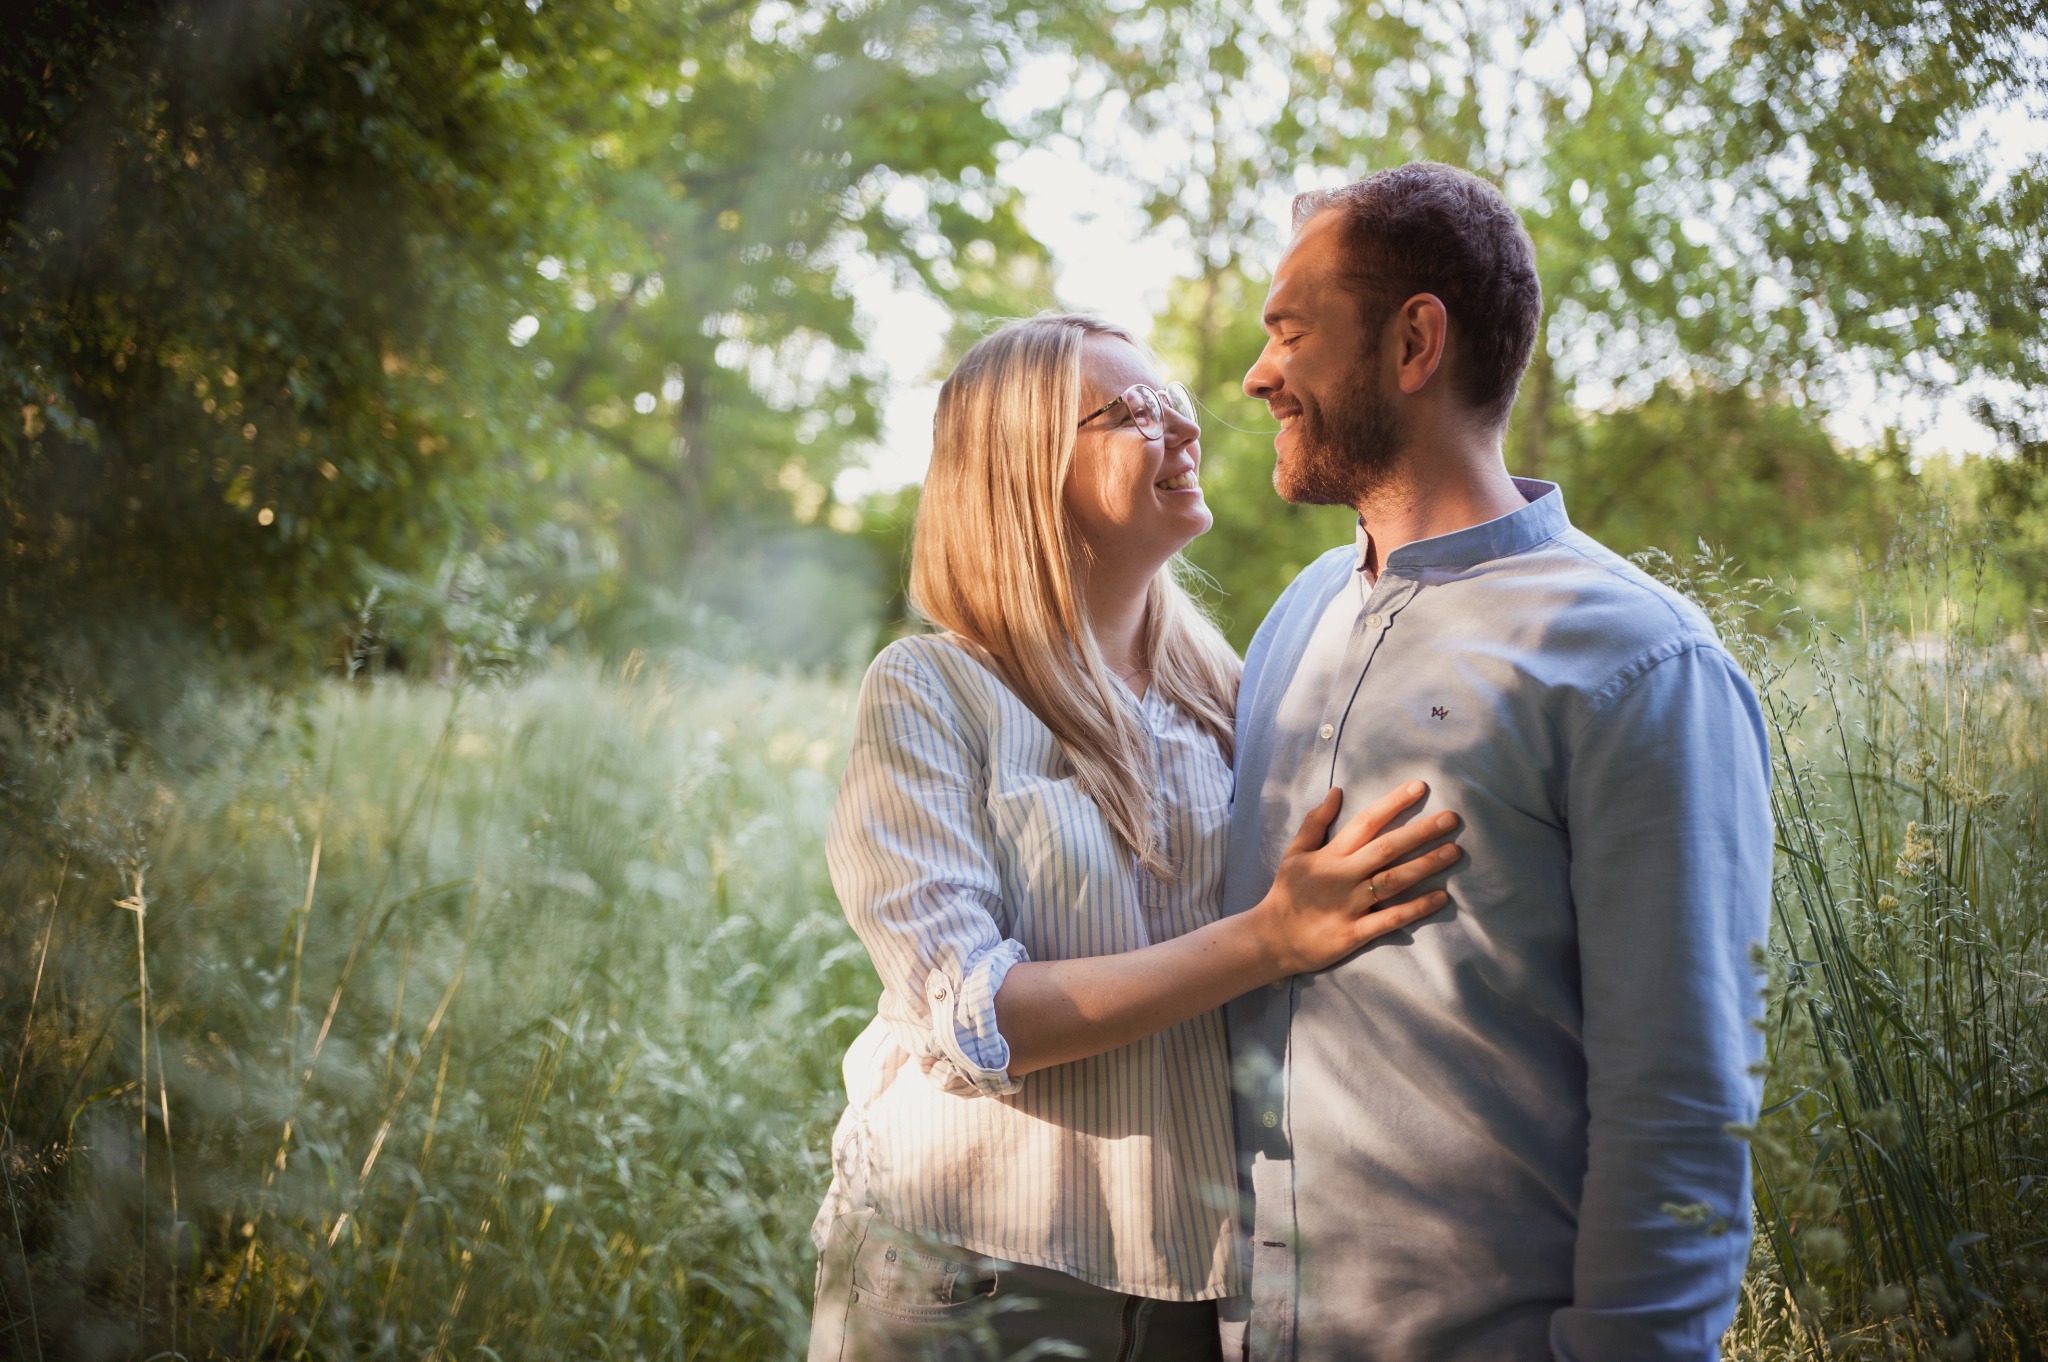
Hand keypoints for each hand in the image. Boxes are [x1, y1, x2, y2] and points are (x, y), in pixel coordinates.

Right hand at [1250, 781, 1459, 976]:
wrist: (1271, 939)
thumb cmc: (1287, 892)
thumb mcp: (1295, 853)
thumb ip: (1315, 823)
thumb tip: (1336, 791)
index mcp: (1330, 855)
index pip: (1366, 822)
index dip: (1393, 803)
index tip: (1420, 788)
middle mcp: (1343, 876)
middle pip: (1386, 849)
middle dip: (1421, 832)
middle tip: (1452, 818)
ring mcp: (1350, 905)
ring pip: (1393, 881)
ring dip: (1425, 865)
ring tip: (1454, 852)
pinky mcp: (1354, 933)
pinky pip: (1390, 919)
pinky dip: (1416, 908)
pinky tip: (1441, 898)